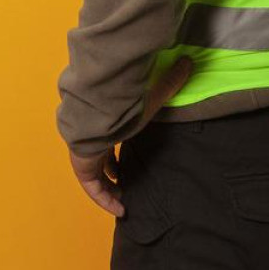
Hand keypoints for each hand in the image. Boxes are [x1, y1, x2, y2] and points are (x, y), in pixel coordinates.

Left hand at [69, 56, 192, 216]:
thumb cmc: (122, 103)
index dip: (116, 145)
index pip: (109, 133)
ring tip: (125, 199)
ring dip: (108, 186)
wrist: (93, 111)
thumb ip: (169, 81)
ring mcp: (83, 150)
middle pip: (100, 155)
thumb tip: (188, 60)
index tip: (128, 157)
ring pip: (95, 173)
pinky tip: (119, 209)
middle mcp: (91, 134)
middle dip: (112, 169)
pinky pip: (92, 187)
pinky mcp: (81, 165)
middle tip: (127, 182)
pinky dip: (104, 199)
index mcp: (105, 117)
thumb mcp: (151, 94)